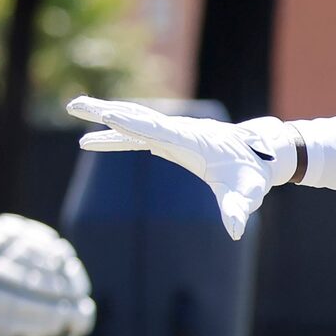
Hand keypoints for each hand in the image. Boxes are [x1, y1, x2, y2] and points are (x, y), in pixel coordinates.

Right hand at [68, 96, 298, 240]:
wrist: (262, 154)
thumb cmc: (253, 174)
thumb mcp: (247, 193)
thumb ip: (238, 209)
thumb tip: (235, 230)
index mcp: (193, 140)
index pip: (159, 130)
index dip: (134, 123)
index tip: (108, 115)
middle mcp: (179, 131)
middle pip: (138, 118)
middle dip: (106, 112)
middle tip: (74, 105)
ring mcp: (173, 133)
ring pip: (134, 121)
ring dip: (104, 117)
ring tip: (73, 108)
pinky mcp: (169, 140)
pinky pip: (136, 135)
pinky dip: (114, 136)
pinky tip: (89, 141)